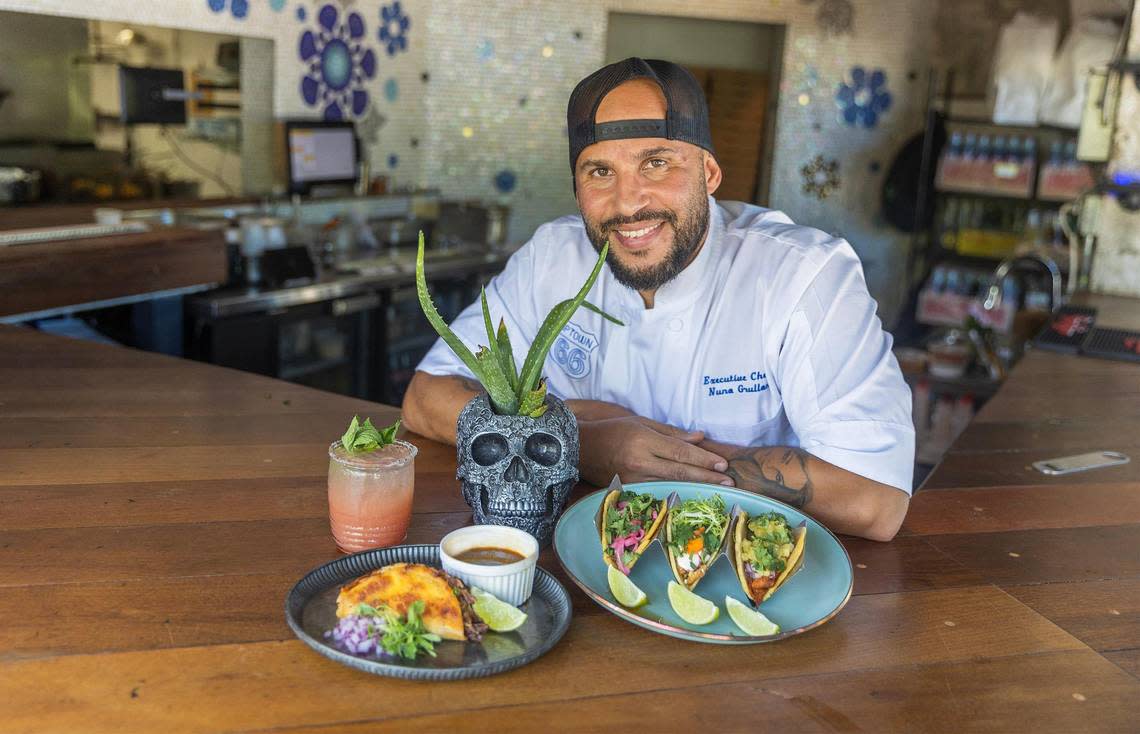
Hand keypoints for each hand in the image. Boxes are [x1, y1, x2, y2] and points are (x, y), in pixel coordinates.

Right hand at [577, 416, 732, 486]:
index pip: (680, 452)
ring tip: (718, 488)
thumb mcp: (640, 423)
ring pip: (672, 483)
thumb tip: (700, 437)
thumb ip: (671, 433)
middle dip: (706, 476)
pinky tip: (693, 493)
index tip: (723, 464)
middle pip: (680, 471)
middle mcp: (640, 462)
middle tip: (729, 481)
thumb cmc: (612, 431)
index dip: (703, 459)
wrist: (579, 449)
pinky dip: (678, 491)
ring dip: (696, 486)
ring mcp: (635, 479)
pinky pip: (659, 490)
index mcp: (643, 441)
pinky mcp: (631, 490)